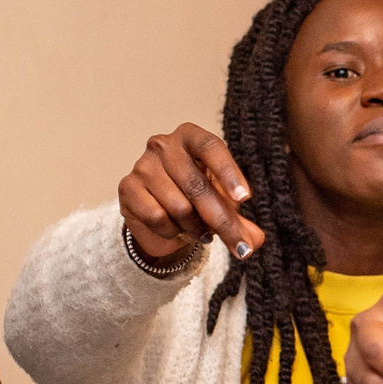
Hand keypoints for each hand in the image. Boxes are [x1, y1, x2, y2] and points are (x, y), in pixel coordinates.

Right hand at [118, 121, 265, 262]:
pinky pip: (157, 217)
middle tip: (240, 246)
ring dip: (195, 227)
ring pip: (179, 207)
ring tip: (198, 228)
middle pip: (197, 185)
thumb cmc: (195, 198)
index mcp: (191, 137)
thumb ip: (239, 221)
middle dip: (222, 221)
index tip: (244, 198)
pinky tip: (175, 228)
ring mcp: (143, 165)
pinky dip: (172, 231)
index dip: (229, 172)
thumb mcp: (222, 204)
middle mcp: (164, 145)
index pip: (211, 147)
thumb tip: (255, 241)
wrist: (157, 213)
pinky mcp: (127, 187)